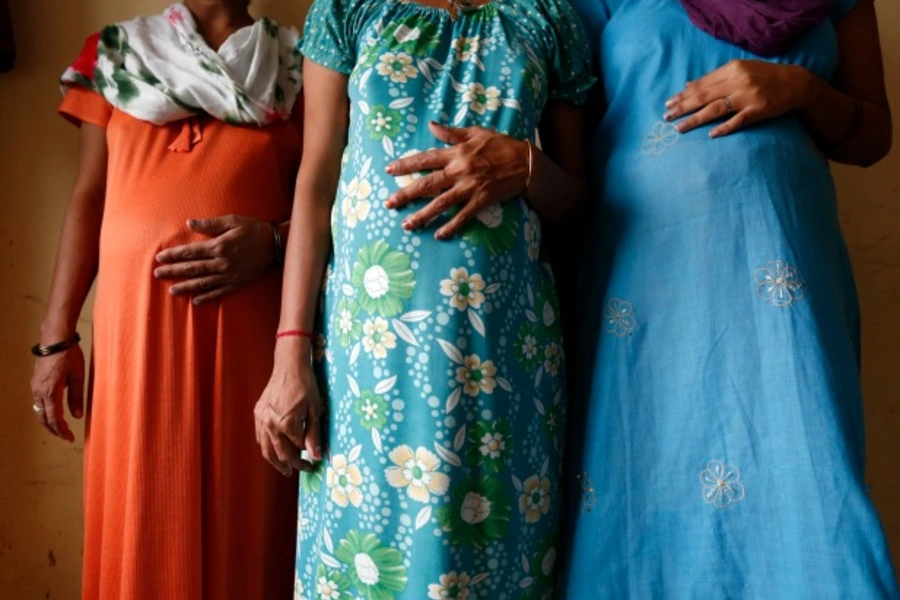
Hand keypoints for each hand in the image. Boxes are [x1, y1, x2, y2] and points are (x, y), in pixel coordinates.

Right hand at [30, 344, 84, 441]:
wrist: (55, 339)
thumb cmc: (69, 355)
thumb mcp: (78, 376)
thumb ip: (77, 397)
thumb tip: (76, 416)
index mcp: (50, 392)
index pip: (54, 419)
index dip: (62, 431)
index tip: (70, 438)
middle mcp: (39, 391)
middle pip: (43, 418)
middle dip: (54, 429)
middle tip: (65, 436)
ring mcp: (35, 386)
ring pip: (39, 410)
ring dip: (48, 421)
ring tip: (60, 427)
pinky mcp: (35, 381)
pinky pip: (38, 402)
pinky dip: (45, 411)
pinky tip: (55, 411)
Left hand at [154, 215, 275, 304]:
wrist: (275, 244)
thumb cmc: (253, 229)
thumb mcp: (232, 221)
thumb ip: (210, 224)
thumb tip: (190, 222)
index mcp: (219, 246)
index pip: (190, 252)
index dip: (173, 255)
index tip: (159, 258)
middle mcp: (222, 263)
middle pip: (192, 268)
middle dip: (173, 271)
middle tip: (157, 274)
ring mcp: (229, 275)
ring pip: (203, 283)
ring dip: (186, 287)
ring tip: (171, 290)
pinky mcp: (237, 283)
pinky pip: (219, 292)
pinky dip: (207, 297)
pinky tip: (195, 301)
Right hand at [254, 344, 323, 475]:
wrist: (289, 366)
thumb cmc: (306, 386)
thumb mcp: (315, 411)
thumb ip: (313, 435)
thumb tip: (315, 457)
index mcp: (287, 423)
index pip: (297, 449)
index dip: (306, 458)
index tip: (314, 463)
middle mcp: (271, 424)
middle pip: (280, 453)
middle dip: (292, 464)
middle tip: (302, 470)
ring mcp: (262, 419)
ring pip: (266, 449)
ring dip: (275, 462)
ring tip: (285, 470)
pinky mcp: (258, 414)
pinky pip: (260, 437)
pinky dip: (267, 447)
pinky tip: (274, 451)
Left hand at [384, 122, 527, 239]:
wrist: (526, 163)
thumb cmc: (501, 145)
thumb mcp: (476, 133)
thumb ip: (452, 133)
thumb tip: (432, 126)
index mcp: (456, 153)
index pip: (425, 159)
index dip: (406, 165)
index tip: (389, 171)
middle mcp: (459, 171)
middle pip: (426, 184)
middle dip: (406, 194)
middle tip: (388, 203)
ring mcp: (469, 187)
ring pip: (440, 203)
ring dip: (422, 215)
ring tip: (407, 224)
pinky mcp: (481, 200)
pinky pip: (463, 216)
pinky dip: (451, 226)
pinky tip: (438, 235)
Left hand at [664, 60, 813, 137]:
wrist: (796, 83)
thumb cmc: (764, 77)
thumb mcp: (739, 71)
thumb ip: (715, 78)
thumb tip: (688, 85)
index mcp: (732, 69)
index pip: (702, 84)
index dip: (683, 95)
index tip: (668, 103)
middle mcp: (738, 81)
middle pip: (704, 96)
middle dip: (682, 107)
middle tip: (666, 117)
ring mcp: (748, 97)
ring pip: (716, 109)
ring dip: (695, 119)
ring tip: (679, 128)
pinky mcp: (759, 110)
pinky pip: (738, 121)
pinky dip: (724, 127)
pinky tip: (710, 134)